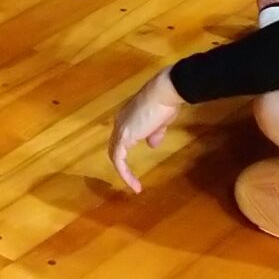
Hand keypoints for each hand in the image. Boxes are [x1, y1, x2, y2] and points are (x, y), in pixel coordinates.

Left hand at [108, 70, 185, 193]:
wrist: (164, 92)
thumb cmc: (165, 103)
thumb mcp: (160, 122)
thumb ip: (154, 133)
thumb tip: (152, 144)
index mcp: (127, 117)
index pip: (121, 138)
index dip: (126, 151)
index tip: (136, 162)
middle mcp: (120, 122)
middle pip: (114, 147)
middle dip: (121, 163)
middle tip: (131, 178)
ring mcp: (120, 129)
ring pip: (115, 154)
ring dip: (123, 171)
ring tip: (134, 185)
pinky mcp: (123, 137)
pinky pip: (119, 159)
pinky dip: (124, 173)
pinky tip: (135, 183)